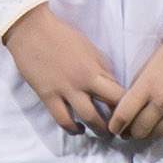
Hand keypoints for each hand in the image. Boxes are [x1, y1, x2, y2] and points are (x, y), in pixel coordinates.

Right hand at [6, 6, 129, 140]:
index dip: (128, 104)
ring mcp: (65, 90)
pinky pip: (63, 120)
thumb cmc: (61, 35)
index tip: (131, 111)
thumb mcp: (89, 47)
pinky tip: (78, 129)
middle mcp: (84, 81)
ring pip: (89, 118)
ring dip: (99, 129)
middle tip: (121, 127)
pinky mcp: (48, 96)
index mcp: (95, 68)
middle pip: (109, 107)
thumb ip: (101, 67)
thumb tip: (112, 84)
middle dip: (118, 121)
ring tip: (103, 133)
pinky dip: (73, 129)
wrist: (31, 30)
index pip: (119, 92)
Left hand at [111, 34, 162, 148]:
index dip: (116, 126)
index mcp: (146, 86)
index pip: (124, 115)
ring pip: (157, 135)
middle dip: (131, 133)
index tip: (114, 128)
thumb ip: (136, 90)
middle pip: (140, 130)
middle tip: (130, 131)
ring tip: (147, 130)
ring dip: (149, 135)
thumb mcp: (146, 68)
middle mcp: (161, 100)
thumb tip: (127, 111)